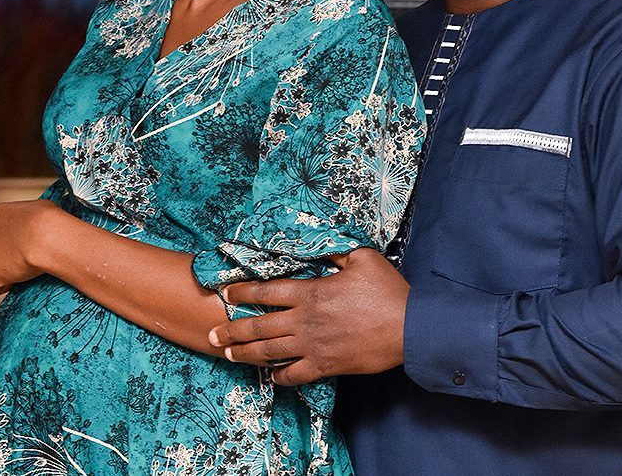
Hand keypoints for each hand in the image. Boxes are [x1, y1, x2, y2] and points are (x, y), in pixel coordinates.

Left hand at [0, 198, 57, 293]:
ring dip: (7, 269)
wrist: (44, 237)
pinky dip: (8, 284)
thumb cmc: (47, 221)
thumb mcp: (40, 208)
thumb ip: (29, 218)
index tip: (26, 242)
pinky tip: (23, 278)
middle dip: (7, 253)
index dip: (13, 237)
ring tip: (28, 267)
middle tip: (27, 256)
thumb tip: (36, 225)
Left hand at [208, 247, 408, 385]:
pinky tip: (269, 375)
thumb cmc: (386, 291)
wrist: (408, 328)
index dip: (244, 292)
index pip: (268, 290)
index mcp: (312, 292)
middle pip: (261, 326)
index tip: (226, 294)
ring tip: (228, 355)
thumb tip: (321, 244)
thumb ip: (337, 252)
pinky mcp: (326, 366)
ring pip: (270, 352)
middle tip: (213, 335)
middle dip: (233, 330)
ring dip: (246, 354)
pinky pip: (294, 375)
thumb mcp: (362, 258)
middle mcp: (306, 321)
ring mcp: (314, 346)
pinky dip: (279, 376)